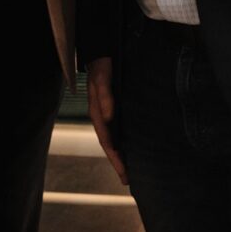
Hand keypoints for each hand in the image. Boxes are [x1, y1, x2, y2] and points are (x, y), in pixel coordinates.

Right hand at [86, 57, 127, 184]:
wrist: (101, 51)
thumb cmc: (101, 65)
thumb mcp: (102, 78)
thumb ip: (105, 95)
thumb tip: (109, 116)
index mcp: (97, 113)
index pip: (107, 142)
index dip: (116, 159)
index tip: (124, 174)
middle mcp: (102, 116)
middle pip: (110, 144)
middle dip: (118, 162)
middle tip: (128, 180)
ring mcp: (107, 112)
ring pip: (115, 137)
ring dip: (121, 153)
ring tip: (131, 168)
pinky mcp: (115, 106)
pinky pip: (120, 128)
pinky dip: (125, 139)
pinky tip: (133, 143)